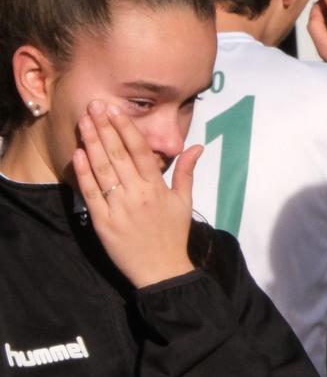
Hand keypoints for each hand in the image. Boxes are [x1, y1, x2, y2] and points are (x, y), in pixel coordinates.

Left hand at [72, 102, 198, 288]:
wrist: (161, 270)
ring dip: (92, 143)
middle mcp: (138, 193)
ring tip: (84, 122)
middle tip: (94, 106)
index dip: (127, 129)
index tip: (116, 110)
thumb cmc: (173, 235)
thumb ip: (186, 172)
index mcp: (157, 188)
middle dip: (105, 128)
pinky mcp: (103, 220)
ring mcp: (119, 206)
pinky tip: (79, 153)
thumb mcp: (184, 202)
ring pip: (103, 169)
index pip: (141, 151)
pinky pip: (91, 192)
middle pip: (118, 154)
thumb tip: (197, 147)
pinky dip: (84, 172)